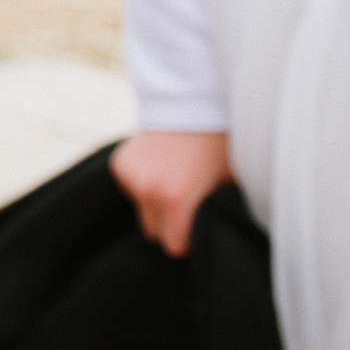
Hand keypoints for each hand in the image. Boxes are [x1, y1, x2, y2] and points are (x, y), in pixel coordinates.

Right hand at [110, 129, 231, 257]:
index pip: (173, 246)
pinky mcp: (119, 166)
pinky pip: (131, 189)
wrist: (191, 102)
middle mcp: (146, 192)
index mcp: (175, 200)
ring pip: (141, 210)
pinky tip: (160, 165)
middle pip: (153, 232)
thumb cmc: (219, 144)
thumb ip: (217, 212)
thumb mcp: (229, 181)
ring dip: (155, 203)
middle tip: (188, 207)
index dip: (187, 241)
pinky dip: (144, 183)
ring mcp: (130, 178)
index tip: (196, 232)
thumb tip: (217, 234)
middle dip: (169, 225)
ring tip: (175, 179)